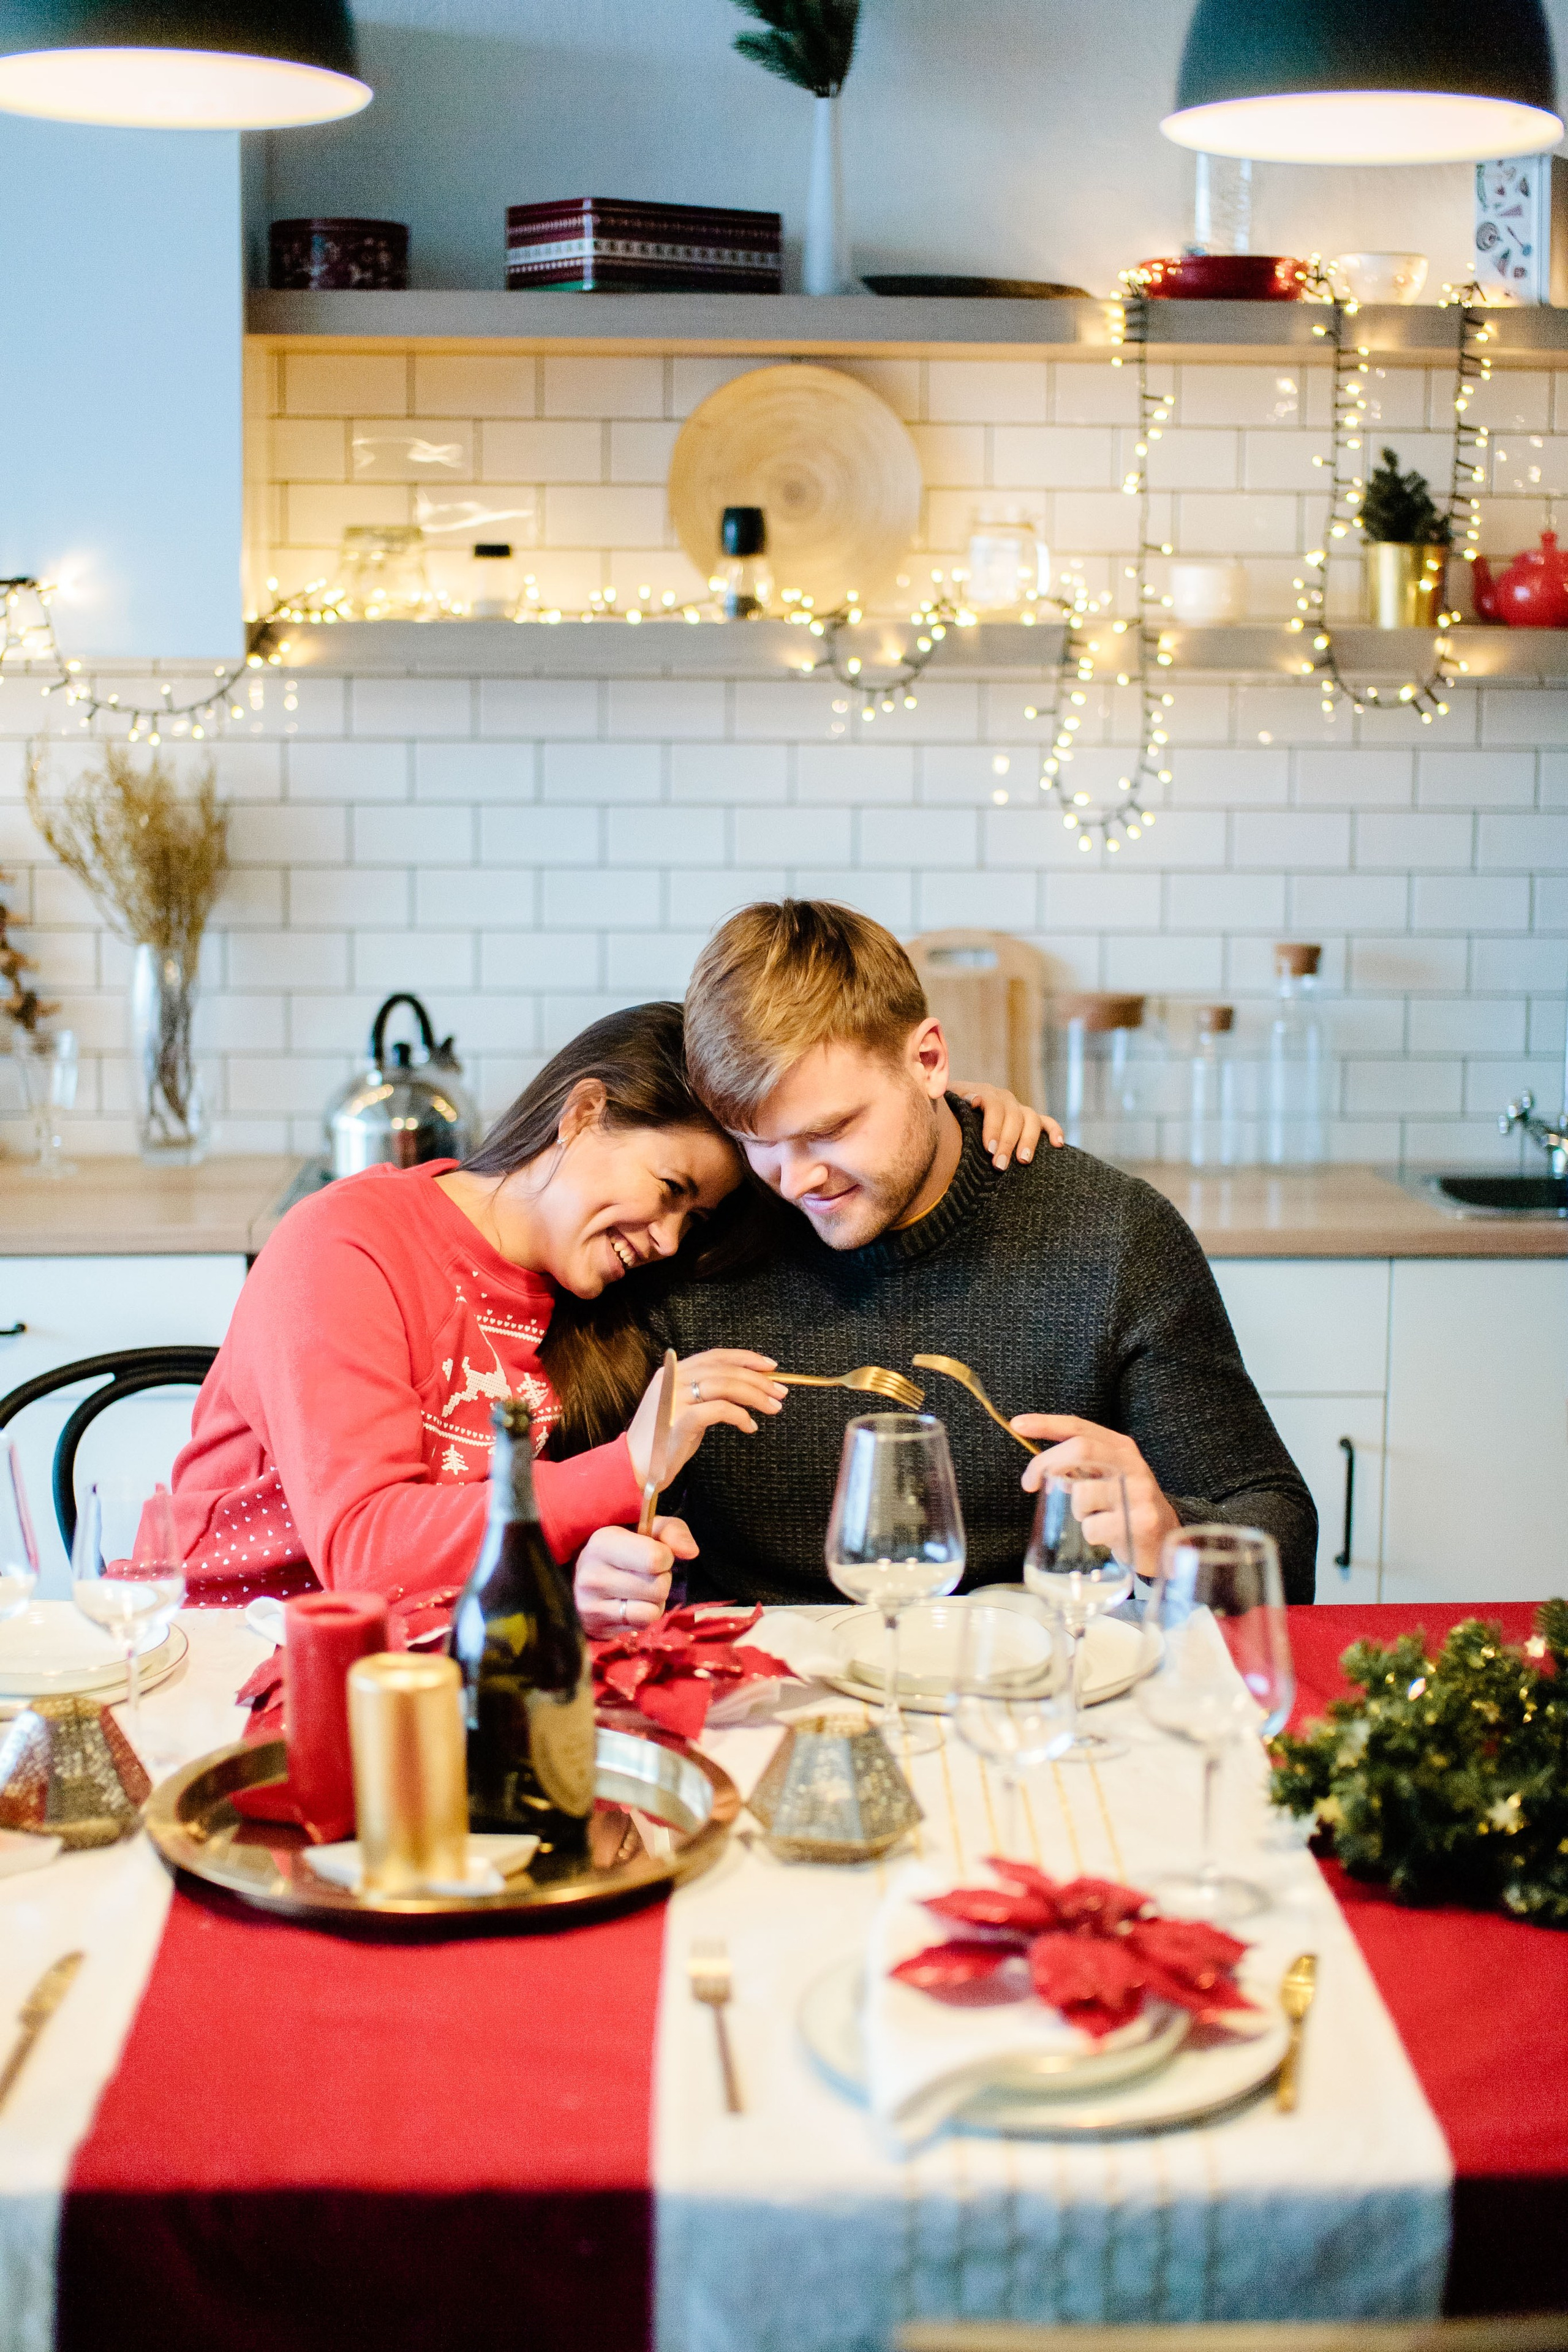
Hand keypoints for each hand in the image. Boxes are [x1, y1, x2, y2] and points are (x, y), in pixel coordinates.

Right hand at [574, 1514, 695, 1637]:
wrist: (580, 1573)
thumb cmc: (620, 1547)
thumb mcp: (645, 1528)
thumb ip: (672, 1531)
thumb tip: (691, 1551)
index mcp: (603, 1543)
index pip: (655, 1559)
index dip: (666, 1557)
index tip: (656, 1554)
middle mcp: (593, 1576)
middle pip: (658, 1587)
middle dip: (661, 1580)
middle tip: (645, 1573)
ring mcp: (591, 1606)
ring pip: (652, 1611)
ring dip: (654, 1601)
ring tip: (639, 1589)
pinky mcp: (596, 1627)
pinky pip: (642, 1624)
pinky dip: (644, 1615)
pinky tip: (631, 1604)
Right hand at [627, 1348, 786, 1487]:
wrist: (634, 1467)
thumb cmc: (663, 1440)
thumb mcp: (683, 1408)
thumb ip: (706, 1393)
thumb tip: (747, 1386)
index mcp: (672, 1371)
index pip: (716, 1356)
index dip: (746, 1358)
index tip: (771, 1367)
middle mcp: (672, 1379)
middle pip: (724, 1369)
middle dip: (758, 1379)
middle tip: (780, 1393)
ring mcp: (674, 1398)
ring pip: (725, 1385)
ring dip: (755, 1396)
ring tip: (773, 1408)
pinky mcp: (679, 1419)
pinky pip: (720, 1410)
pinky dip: (740, 1416)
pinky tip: (750, 1427)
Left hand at [952, 1081, 1064, 1169]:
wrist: (950, 1112)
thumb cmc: (944, 1115)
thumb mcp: (940, 1105)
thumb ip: (944, 1100)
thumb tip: (954, 1097)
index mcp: (981, 1093)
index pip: (992, 1104)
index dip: (992, 1126)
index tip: (989, 1148)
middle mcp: (1002, 1098)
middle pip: (1012, 1116)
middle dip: (1007, 1142)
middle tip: (1000, 1165)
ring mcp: (1017, 1109)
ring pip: (1030, 1119)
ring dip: (1028, 1140)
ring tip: (1023, 1161)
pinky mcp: (1029, 1120)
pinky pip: (1046, 1122)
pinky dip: (1054, 1131)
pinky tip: (1058, 1145)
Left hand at [1013, 1413, 1179, 1579]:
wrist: (1169, 1540)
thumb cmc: (1126, 1507)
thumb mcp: (1107, 1477)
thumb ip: (1080, 1466)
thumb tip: (1040, 1468)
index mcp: (1121, 1448)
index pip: (1079, 1427)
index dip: (1047, 1424)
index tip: (1018, 1425)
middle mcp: (1132, 1464)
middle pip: (1079, 1450)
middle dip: (1046, 1465)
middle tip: (1029, 1484)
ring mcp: (1139, 1493)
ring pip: (1082, 1494)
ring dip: (1075, 1511)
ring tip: (1091, 1518)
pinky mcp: (1142, 1522)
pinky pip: (1093, 1527)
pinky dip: (1090, 1534)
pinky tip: (1107, 1536)